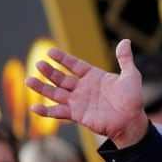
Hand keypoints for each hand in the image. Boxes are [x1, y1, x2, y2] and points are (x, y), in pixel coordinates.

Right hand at [25, 39, 148, 147]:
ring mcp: (78, 102)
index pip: (74, 65)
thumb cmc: (133, 99)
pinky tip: (34, 107)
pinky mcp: (77, 115)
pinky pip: (58, 112)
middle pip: (61, 78)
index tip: (50, 52)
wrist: (132, 120)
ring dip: (42, 88)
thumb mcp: (130, 76)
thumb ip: (125, 59)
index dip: (63, 59)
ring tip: (28, 81)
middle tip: (38, 64)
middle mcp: (83, 88)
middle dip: (49, 72)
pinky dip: (46, 111)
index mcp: (93, 77)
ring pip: (55, 93)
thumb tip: (125, 41)